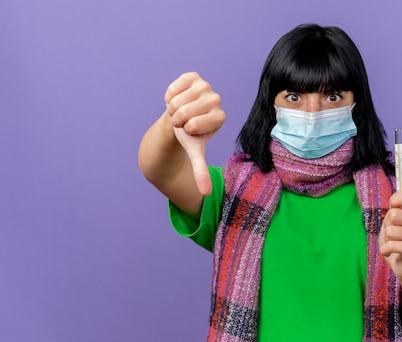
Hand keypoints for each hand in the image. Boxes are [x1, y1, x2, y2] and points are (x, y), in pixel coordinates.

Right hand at [164, 72, 225, 194]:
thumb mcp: (194, 153)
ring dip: (172, 107)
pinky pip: (175, 86)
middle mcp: (217, 99)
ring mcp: (206, 86)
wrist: (179, 118)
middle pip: (185, 111)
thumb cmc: (189, 135)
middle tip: (182, 120)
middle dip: (177, 119)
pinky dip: (170, 94)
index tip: (189, 129)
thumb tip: (206, 194)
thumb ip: (200, 171)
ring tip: (179, 110)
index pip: (194, 124)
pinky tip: (176, 98)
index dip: (185, 129)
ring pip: (178, 100)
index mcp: (220, 117)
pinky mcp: (194, 77)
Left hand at [378, 188, 401, 281]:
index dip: (396, 199)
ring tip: (393, 245)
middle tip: (392, 234)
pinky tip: (391, 253)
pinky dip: (385, 250)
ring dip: (386, 240)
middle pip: (394, 214)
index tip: (392, 208)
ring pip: (391, 231)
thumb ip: (395, 207)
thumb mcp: (392, 222)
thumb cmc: (396, 241)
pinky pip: (392, 245)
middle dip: (387, 225)